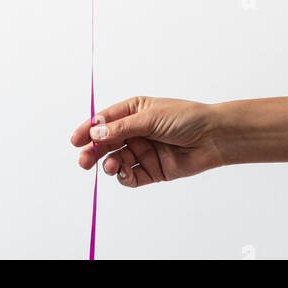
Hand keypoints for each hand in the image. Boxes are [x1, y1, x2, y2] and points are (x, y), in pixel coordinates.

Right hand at [70, 96, 223, 187]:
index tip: (75, 140)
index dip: (89, 129)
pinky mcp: (152, 170)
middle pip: (107, 142)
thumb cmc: (185, 119)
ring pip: (117, 160)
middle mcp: (136, 131)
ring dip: (110, 164)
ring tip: (112, 166)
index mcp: (134, 111)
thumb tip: (95, 132)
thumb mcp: (150, 118)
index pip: (105, 120)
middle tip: (84, 160)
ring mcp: (143, 151)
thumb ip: (122, 127)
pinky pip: (131, 176)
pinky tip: (125, 173)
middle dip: (94, 151)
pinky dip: (124, 176)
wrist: (212, 139)